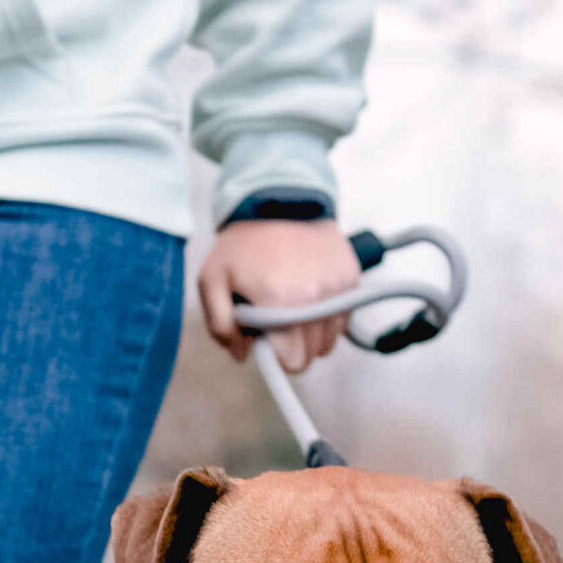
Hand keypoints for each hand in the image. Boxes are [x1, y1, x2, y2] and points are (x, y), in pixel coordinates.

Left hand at [198, 219, 361, 373]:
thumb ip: (220, 325)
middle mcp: (317, 298)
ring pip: (330, 340)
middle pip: (312, 354)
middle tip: (276, 319)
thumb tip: (241, 354)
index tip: (267, 339)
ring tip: (293, 304)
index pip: (293, 362)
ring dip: (311, 332)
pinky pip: (342, 318)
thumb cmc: (243, 243)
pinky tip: (309, 294)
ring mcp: (339, 288)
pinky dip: (327, 314)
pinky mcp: (351, 278)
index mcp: (281, 303)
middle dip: (292, 345)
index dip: (276, 356)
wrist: (278, 201)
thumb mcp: (211, 280)